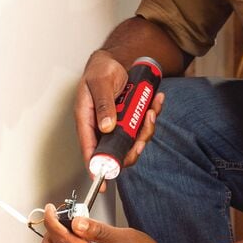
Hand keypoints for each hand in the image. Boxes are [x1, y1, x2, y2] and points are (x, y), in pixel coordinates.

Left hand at [39, 205, 189, 242]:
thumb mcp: (127, 238)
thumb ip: (98, 230)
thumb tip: (76, 222)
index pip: (63, 240)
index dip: (52, 221)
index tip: (51, 209)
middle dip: (51, 230)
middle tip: (60, 215)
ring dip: (57, 240)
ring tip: (70, 226)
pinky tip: (76, 240)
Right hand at [74, 51, 164, 169]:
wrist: (113, 61)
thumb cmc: (100, 71)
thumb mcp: (100, 83)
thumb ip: (102, 105)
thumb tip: (106, 127)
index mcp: (87, 120)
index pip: (89, 149)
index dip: (96, 167)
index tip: (103, 180)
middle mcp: (101, 127)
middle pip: (117, 150)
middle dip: (134, 145)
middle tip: (145, 127)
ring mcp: (116, 125)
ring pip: (133, 140)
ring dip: (146, 127)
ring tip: (151, 108)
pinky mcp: (128, 120)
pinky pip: (141, 126)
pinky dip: (151, 116)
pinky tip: (155, 101)